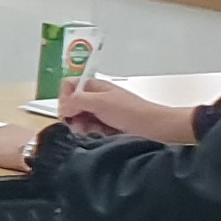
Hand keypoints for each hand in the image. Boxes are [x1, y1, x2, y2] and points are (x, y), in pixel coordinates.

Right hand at [60, 75, 196, 145]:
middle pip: (72, 104)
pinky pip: (91, 128)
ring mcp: (103, 111)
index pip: (69, 86)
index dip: (65, 98)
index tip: (68, 111)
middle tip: (80, 125)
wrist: (157, 127)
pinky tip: (101, 134)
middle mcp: (97, 97)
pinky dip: (93, 132)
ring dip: (83, 126)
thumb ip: (77, 101)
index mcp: (95, 86)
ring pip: (81, 118)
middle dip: (73, 116)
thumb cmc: (132, 112)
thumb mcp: (101, 103)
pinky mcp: (108, 124)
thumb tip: (63, 107)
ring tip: (93, 131)